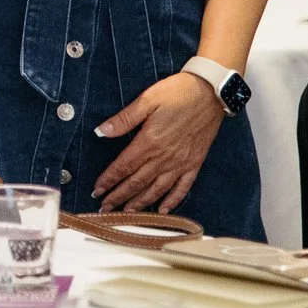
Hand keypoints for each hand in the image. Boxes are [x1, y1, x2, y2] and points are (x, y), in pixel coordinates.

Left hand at [93, 72, 226, 213]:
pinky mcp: (194, 163)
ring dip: (141, 203)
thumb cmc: (177, 93)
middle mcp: (164, 157)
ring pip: (157, 189)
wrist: (210, 93)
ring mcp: (181, 163)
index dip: (109, 180)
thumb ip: (123, 119)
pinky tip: (163, 210)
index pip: (123, 166)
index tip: (96, 190)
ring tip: (127, 213)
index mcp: (149, 142)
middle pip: (137, 182)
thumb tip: (100, 132)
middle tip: (105, 207)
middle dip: (119, 196)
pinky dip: (172, 201)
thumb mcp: (146, 101)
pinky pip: (182, 187)